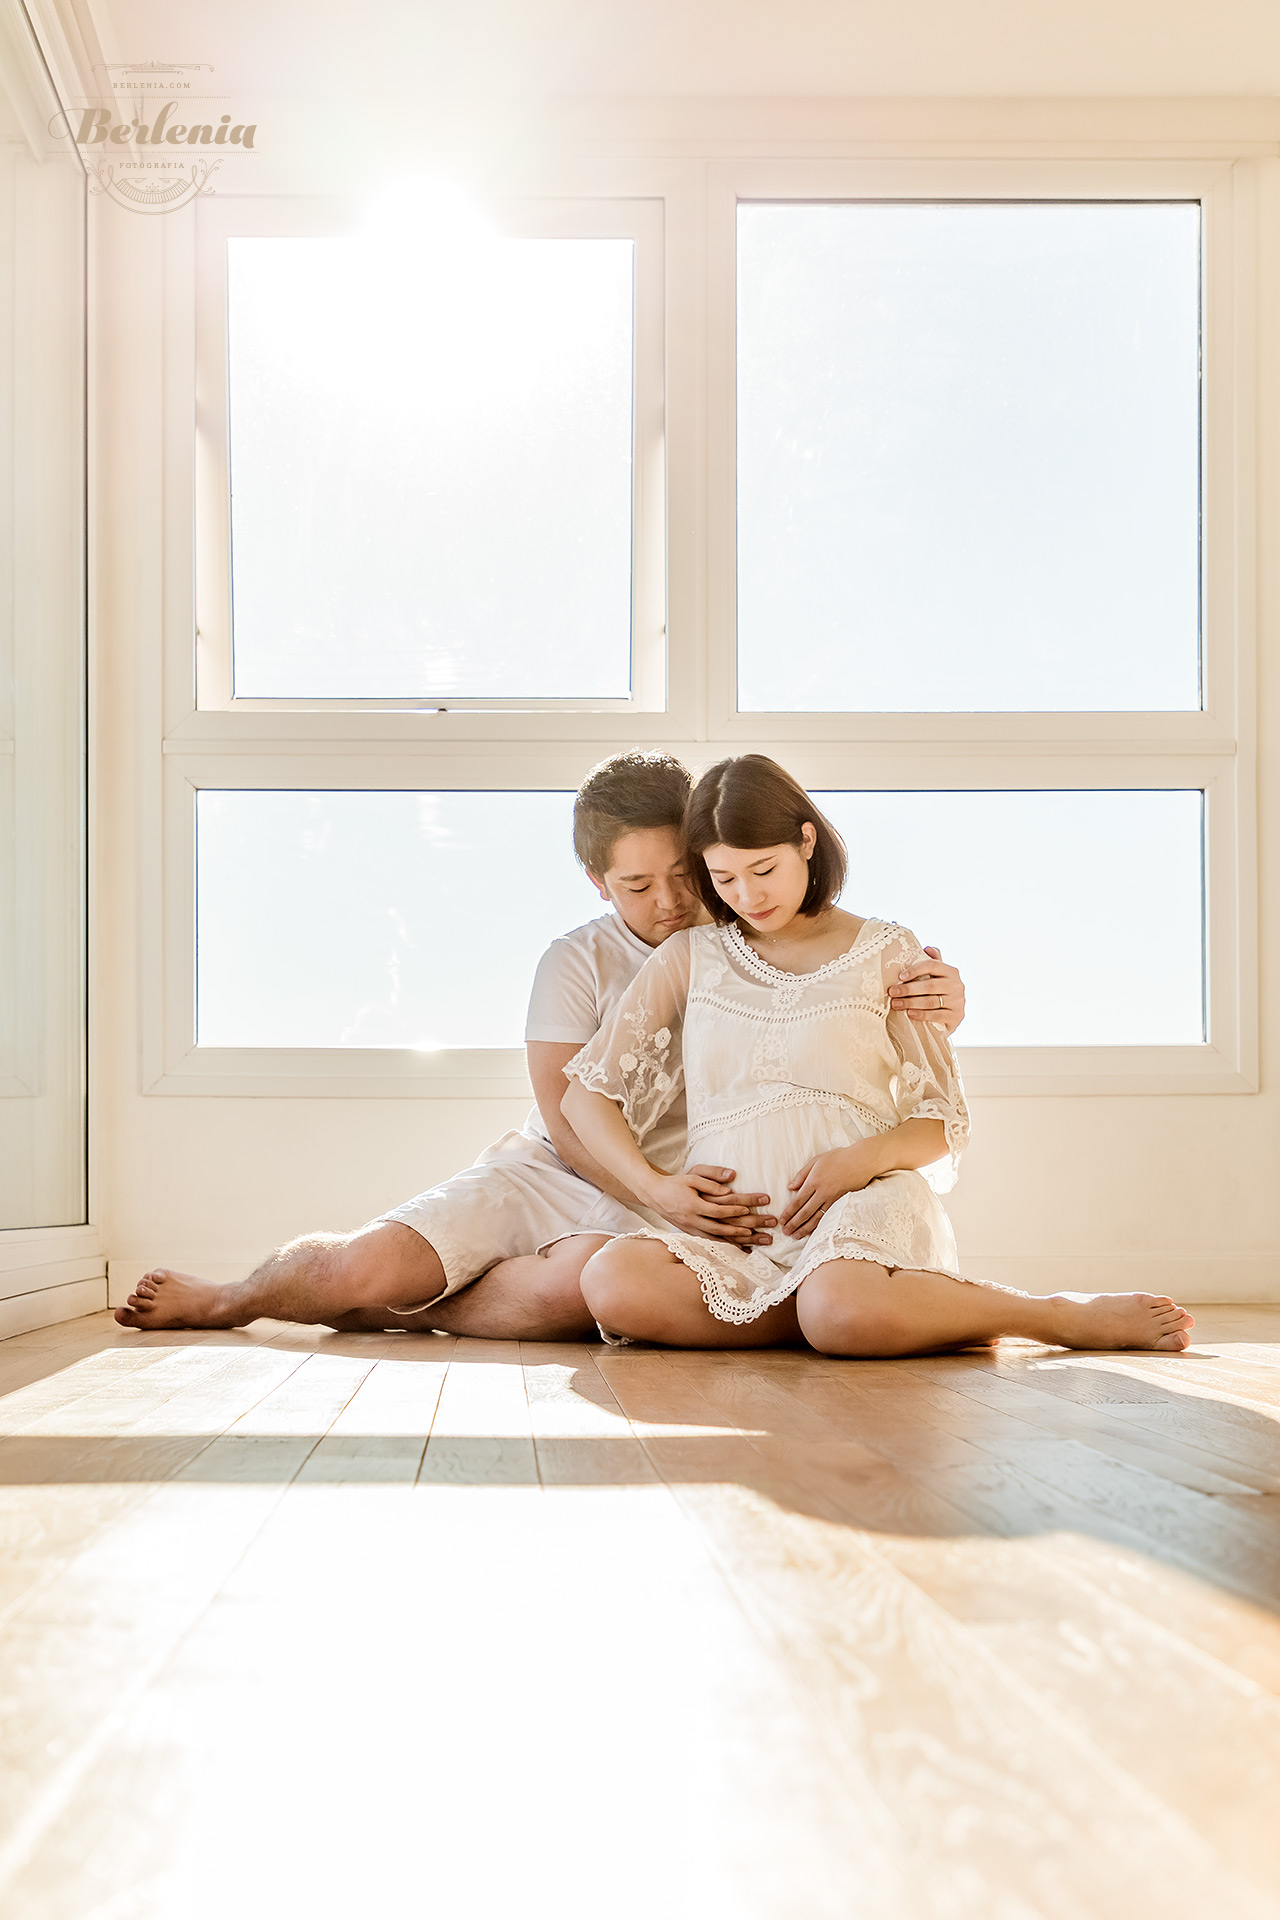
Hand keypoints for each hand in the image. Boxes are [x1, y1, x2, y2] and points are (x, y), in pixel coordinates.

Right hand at [645, 1166, 776, 1245]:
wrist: (654, 1195)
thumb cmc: (675, 1183)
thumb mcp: (692, 1175)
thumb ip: (712, 1177)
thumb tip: (732, 1177)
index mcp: (694, 1205)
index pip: (719, 1209)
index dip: (735, 1209)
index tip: (750, 1208)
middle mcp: (694, 1221)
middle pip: (725, 1226)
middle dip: (748, 1228)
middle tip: (768, 1227)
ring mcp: (693, 1230)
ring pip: (721, 1239)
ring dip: (743, 1241)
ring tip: (762, 1241)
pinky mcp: (693, 1234)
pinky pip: (714, 1243)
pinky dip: (730, 1247)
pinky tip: (745, 1249)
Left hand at [778, 1143, 881, 1238]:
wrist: (862, 1161)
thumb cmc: (839, 1158)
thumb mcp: (816, 1160)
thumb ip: (801, 1174)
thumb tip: (790, 1187)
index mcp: (814, 1181)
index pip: (797, 1201)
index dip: (788, 1213)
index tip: (781, 1221)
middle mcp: (822, 1193)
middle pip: (805, 1213)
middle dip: (794, 1224)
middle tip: (785, 1232)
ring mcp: (833, 1200)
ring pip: (816, 1218)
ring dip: (805, 1229)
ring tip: (796, 1236)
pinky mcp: (842, 1204)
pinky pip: (828, 1218)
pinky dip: (819, 1226)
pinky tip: (813, 1232)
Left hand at [888, 946, 964, 1033]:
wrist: (952, 1015)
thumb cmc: (940, 992)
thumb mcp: (938, 976)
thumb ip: (934, 962)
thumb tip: (927, 948)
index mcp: (951, 972)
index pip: (933, 966)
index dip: (915, 970)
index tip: (900, 977)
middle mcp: (956, 985)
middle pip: (930, 986)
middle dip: (908, 989)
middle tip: (892, 992)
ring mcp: (957, 1002)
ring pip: (931, 1001)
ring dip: (910, 1003)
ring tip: (895, 1004)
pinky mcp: (956, 1017)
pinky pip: (936, 1015)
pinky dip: (921, 1014)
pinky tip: (909, 1013)